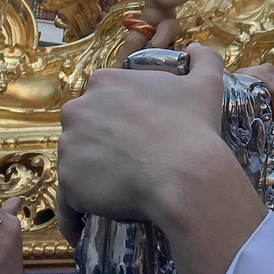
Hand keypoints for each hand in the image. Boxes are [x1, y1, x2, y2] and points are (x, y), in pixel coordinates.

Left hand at [57, 44, 267, 273]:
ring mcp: (69, 147)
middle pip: (84, 129)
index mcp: (106, 81)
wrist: (186, 175)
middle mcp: (78, 109)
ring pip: (75, 163)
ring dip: (89, 176)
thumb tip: (196, 48)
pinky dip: (74, 215)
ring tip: (116, 193)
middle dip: (101, 144)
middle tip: (130, 163)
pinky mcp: (68, 183)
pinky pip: (67, 204)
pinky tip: (86, 224)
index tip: (138, 135)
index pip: (104, 100)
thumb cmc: (194, 127)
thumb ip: (203, 58)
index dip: (121, 119)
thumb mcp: (207, 84)